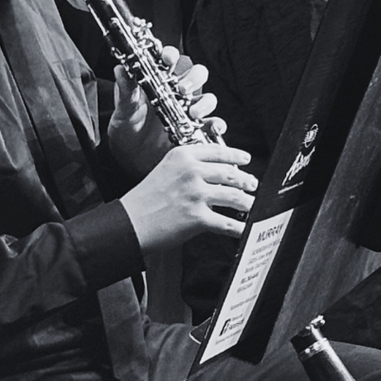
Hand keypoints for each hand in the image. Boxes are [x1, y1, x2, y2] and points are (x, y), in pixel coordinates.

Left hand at [107, 45, 220, 176]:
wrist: (130, 157)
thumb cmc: (126, 128)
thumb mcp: (124, 109)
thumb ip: (126, 90)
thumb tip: (120, 69)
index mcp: (159, 81)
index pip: (169, 60)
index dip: (171, 55)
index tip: (167, 60)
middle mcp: (177, 92)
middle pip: (196, 74)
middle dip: (194, 78)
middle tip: (183, 89)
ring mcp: (189, 110)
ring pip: (208, 98)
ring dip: (205, 103)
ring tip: (194, 113)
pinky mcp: (196, 129)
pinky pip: (213, 124)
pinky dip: (217, 125)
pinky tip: (214, 129)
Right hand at [119, 140, 256, 253]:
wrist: (128, 223)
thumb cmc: (144, 199)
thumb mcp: (165, 169)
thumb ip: (189, 167)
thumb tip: (216, 173)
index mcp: (183, 156)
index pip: (218, 151)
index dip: (236, 156)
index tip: (246, 159)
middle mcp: (191, 172)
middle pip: (230, 174)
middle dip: (246, 181)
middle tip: (252, 184)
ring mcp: (196, 194)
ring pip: (234, 197)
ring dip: (247, 202)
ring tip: (251, 204)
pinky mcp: (197, 218)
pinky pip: (227, 224)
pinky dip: (240, 227)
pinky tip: (246, 228)